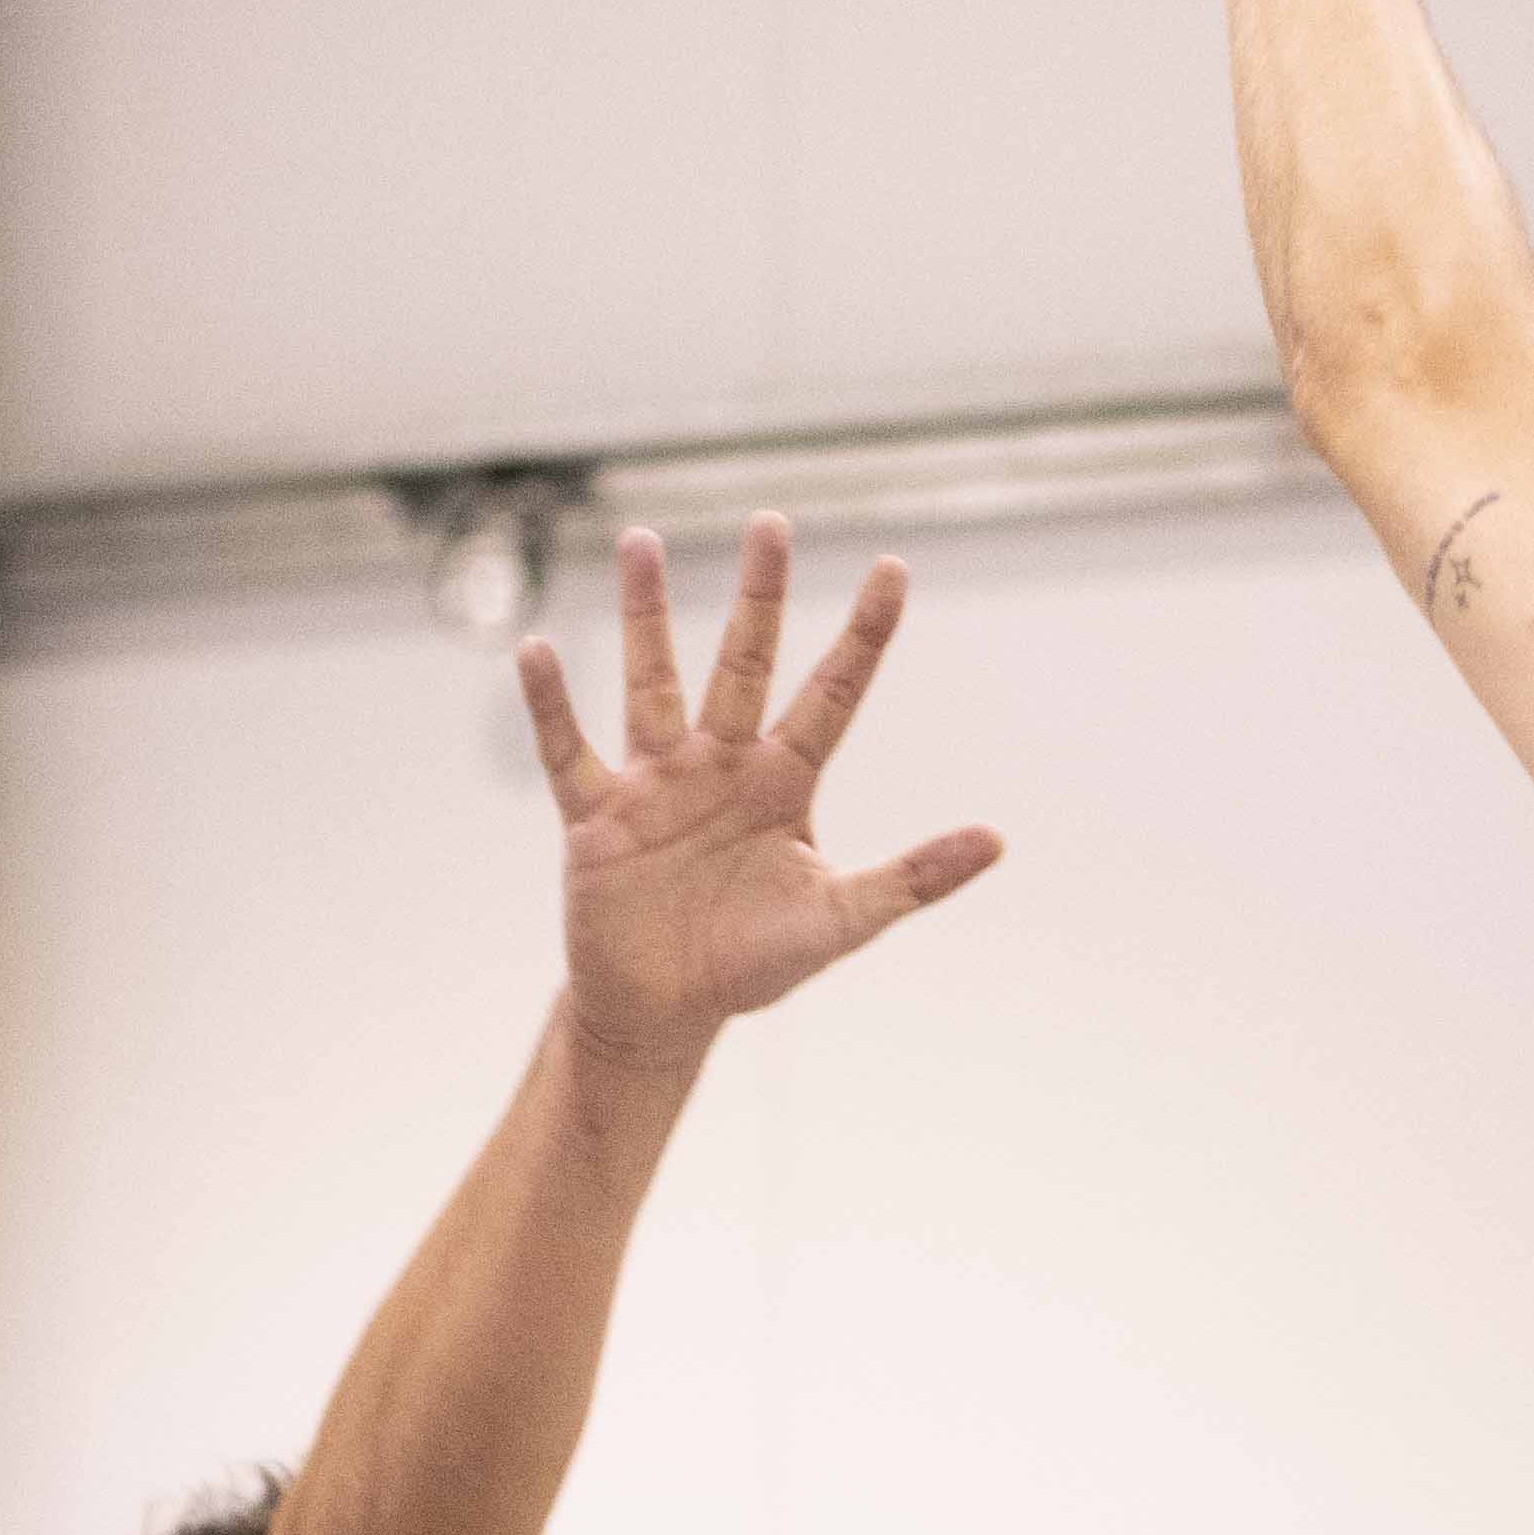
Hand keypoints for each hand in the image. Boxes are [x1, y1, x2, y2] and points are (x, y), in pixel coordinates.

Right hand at [524, 519, 1000, 1071]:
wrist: (664, 1011)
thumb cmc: (752, 962)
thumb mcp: (841, 920)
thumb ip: (913, 879)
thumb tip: (996, 840)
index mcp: (784, 782)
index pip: (833, 694)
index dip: (863, 636)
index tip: (893, 568)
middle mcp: (721, 763)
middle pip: (744, 663)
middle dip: (761, 597)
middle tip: (772, 523)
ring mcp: (656, 782)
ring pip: (652, 682)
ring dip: (646, 615)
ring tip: (642, 541)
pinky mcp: (595, 816)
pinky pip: (567, 751)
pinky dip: (551, 707)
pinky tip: (536, 652)